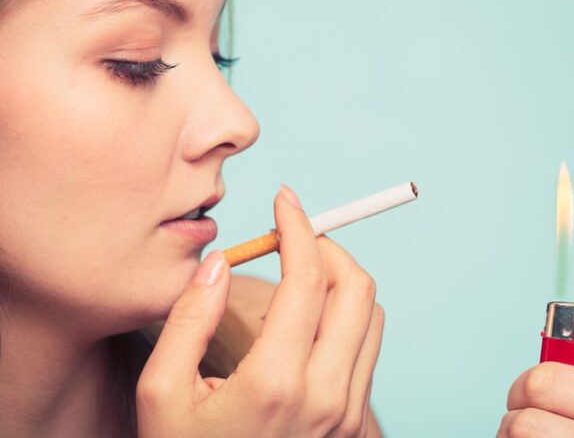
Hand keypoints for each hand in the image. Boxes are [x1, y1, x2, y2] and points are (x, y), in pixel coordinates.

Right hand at [137, 187, 383, 436]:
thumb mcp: (160, 392)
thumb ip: (188, 319)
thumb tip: (221, 263)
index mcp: (275, 381)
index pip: (308, 278)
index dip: (298, 227)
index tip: (285, 199)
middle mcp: (324, 393)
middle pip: (355, 287)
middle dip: (327, 246)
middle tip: (293, 235)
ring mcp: (345, 409)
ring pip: (371, 313)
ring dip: (341, 278)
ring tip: (301, 272)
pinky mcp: (352, 419)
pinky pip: (369, 345)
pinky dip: (349, 313)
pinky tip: (312, 313)